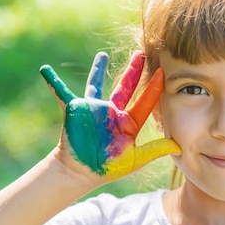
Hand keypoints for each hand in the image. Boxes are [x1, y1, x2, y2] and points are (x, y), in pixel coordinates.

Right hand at [40, 51, 180, 181]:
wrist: (81, 172)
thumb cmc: (109, 168)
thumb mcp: (135, 159)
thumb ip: (155, 150)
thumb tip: (179, 147)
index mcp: (128, 122)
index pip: (145, 101)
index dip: (155, 87)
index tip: (164, 72)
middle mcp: (112, 112)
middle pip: (126, 86)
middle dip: (134, 69)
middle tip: (141, 52)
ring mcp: (94, 109)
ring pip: (97, 84)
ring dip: (98, 70)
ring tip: (102, 55)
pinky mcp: (75, 109)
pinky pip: (62, 93)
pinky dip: (54, 83)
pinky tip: (45, 70)